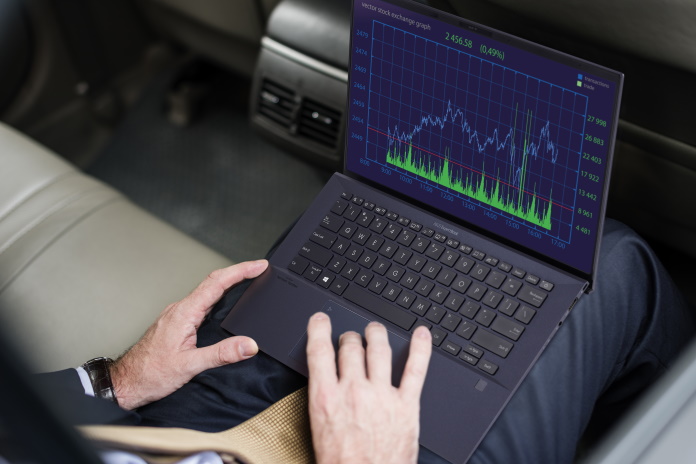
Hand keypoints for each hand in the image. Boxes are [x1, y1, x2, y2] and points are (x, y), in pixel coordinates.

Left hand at [110, 260, 267, 409]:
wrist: (125, 383)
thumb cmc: (150, 374)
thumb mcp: (190, 366)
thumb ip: (222, 354)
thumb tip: (249, 345)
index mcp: (184, 313)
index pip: (217, 283)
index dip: (240, 271)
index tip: (259, 265)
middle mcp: (180, 309)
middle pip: (213, 281)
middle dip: (238, 272)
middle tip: (259, 268)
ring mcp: (177, 315)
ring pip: (206, 291)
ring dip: (228, 282)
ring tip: (247, 279)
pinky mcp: (176, 322)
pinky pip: (200, 301)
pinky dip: (217, 295)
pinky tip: (223, 301)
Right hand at [306, 312, 431, 463]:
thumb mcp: (319, 430)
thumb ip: (324, 400)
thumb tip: (327, 381)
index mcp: (326, 398)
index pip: (319, 351)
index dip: (318, 329)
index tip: (320, 320)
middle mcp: (354, 391)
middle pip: (350, 348)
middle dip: (350, 338)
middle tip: (351, 337)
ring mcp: (382, 396)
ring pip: (379, 350)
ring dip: (376, 335)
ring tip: (375, 330)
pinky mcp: (406, 406)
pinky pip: (415, 370)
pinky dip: (421, 349)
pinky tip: (422, 335)